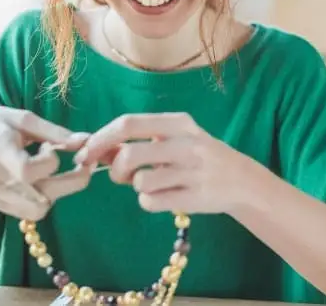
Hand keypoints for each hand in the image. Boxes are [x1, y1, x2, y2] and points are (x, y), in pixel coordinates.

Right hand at [0, 106, 92, 220]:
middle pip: (42, 199)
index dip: (50, 160)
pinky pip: (33, 212)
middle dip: (72, 182)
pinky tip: (42, 179)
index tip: (52, 146)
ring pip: (40, 210)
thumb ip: (55, 132)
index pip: (28, 171)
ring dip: (58, 192)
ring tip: (54, 171)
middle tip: (80, 164)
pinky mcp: (2, 207)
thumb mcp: (20, 119)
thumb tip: (85, 141)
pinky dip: (46, 198)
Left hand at [76, 113, 257, 214]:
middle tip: (119, 176)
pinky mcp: (194, 198)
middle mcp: (186, 143)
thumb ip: (137, 142)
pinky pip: (151, 202)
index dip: (100, 140)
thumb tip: (95, 149)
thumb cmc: (197, 157)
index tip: (84, 154)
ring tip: (154, 184)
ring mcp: (192, 171)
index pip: (128, 124)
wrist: (241, 180)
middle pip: (129, 154)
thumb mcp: (173, 140)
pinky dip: (150, 202)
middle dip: (114, 170)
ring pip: (140, 183)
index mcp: (178, 123)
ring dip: (137, 187)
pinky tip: (167, 196)